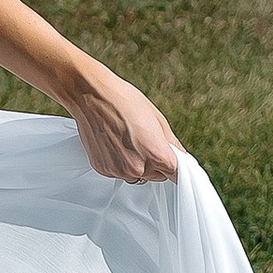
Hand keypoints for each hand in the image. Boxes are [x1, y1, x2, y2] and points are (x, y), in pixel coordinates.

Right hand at [65, 65, 181, 185]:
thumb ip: (173, 144)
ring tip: (127, 139)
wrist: (91, 96)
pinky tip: (115, 143)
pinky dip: (120, 162)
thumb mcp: (158, 119)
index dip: (175, 165)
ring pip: (138, 175)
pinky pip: (120, 172)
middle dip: (156, 163)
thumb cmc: (124, 101)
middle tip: (145, 140)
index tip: (173, 159)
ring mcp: (119, 171)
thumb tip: (181, 157)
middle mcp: (138, 168)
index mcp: (157, 155)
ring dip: (137, 164)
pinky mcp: (103, 170)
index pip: (176, 175)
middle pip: (158, 176)